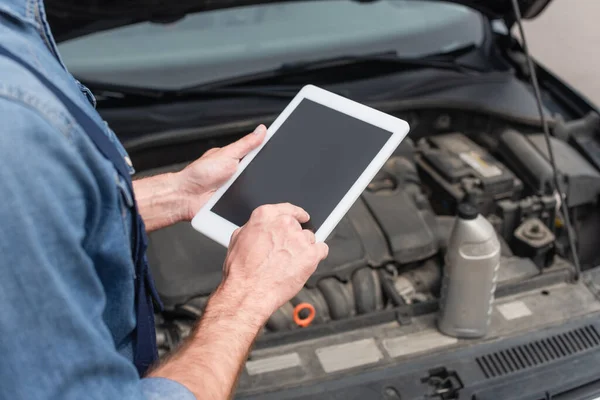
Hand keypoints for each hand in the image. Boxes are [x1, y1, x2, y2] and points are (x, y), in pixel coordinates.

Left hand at [176, 125, 266, 219]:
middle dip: (264, 174)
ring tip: (242, 187)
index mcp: (236, 159)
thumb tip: (261, 130)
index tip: (282, 150)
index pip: (258, 154)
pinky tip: (243, 199)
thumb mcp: (227, 154)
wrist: (187, 197)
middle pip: (261, 173)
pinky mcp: (237, 204)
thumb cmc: (199, 174)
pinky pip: (249, 203)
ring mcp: (237, 189)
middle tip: (256, 173)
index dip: (270, 152)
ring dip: (255, 190)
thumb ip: (246, 144)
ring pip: (257, 189)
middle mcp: (238, 174)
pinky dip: (249, 202)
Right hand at [217, 203, 328, 320]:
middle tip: (285, 254)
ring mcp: (299, 238)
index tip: (302, 217)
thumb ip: (256, 228)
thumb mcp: (238, 240)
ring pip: (310, 239)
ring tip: (290, 264)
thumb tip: (263, 228)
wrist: (249, 292)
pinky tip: (305, 265)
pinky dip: (316, 257)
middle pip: (299, 227)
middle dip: (294, 239)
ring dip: (303, 249)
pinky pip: (322, 250)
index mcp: (265, 216)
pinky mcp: (311, 254)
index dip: (297, 214)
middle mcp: (284, 224)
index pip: (288, 208)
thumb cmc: (241, 271)